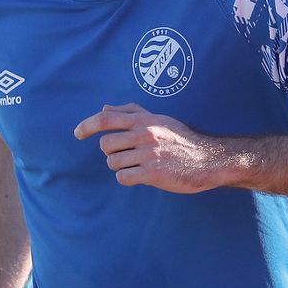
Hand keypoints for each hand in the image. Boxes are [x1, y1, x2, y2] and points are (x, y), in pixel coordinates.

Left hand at [73, 103, 231, 192]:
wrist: (209, 159)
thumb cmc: (181, 139)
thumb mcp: (159, 119)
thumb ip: (131, 112)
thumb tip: (103, 108)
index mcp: (144, 120)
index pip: (106, 119)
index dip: (87, 125)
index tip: (78, 133)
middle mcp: (144, 135)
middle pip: (106, 144)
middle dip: (111, 152)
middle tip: (128, 154)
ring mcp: (148, 154)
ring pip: (113, 162)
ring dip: (121, 166)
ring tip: (138, 165)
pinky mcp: (153, 174)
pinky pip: (123, 177)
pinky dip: (127, 178)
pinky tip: (141, 175)